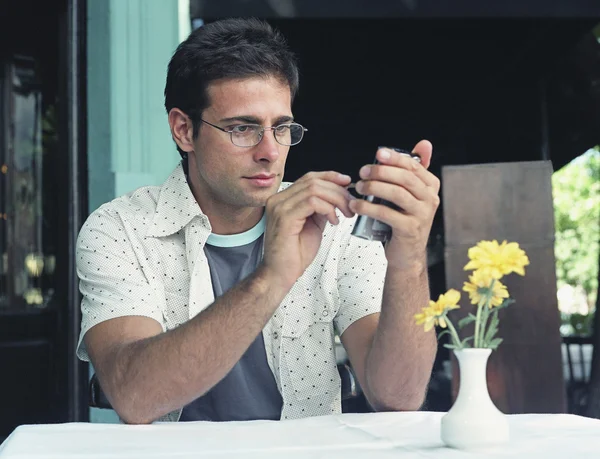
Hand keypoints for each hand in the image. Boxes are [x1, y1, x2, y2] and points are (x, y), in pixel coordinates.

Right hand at [261, 171, 354, 289]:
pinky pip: (311, 202)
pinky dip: (328, 209)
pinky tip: (333, 221)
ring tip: (345, 213)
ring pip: (314, 189)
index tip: (347, 182)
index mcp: (284, 199)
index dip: (330, 176)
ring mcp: (279, 207)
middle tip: (351, 205)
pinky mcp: (284, 217)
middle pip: (313, 181)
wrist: (281, 273)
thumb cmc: (295, 253)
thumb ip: (322, 208)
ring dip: (336, 199)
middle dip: (337, 190)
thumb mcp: (313, 224)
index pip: (308, 178)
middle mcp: (278, 199)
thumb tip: (337, 196)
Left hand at [349, 140, 439, 269]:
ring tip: (359, 186)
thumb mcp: (411, 194)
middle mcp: (430, 199)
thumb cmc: (404, 220)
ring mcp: (422, 215)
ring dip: (374, 187)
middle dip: (381, 171)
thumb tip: (424, 144)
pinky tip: (357, 205)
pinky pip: (387, 213)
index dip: (395, 158)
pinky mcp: (409, 229)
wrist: (407, 254)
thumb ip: (414, 170)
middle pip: (405, 178)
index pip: (413, 166)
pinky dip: (369, 207)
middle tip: (363, 171)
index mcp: (431, 186)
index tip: (378, 153)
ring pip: (397, 194)